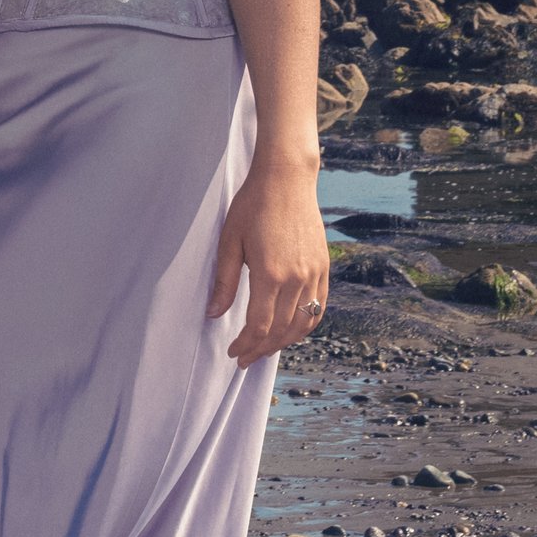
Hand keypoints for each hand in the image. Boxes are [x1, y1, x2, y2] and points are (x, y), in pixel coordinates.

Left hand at [206, 149, 327, 365]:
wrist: (286, 178)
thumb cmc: (252, 205)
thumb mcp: (229, 241)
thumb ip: (224, 282)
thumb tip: (213, 314)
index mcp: (270, 274)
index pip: (259, 326)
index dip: (246, 345)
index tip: (233, 352)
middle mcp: (296, 278)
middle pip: (281, 330)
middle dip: (261, 349)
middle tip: (244, 358)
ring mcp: (314, 273)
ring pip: (302, 324)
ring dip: (283, 342)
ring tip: (264, 348)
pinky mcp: (323, 266)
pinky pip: (319, 308)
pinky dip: (306, 326)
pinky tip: (291, 330)